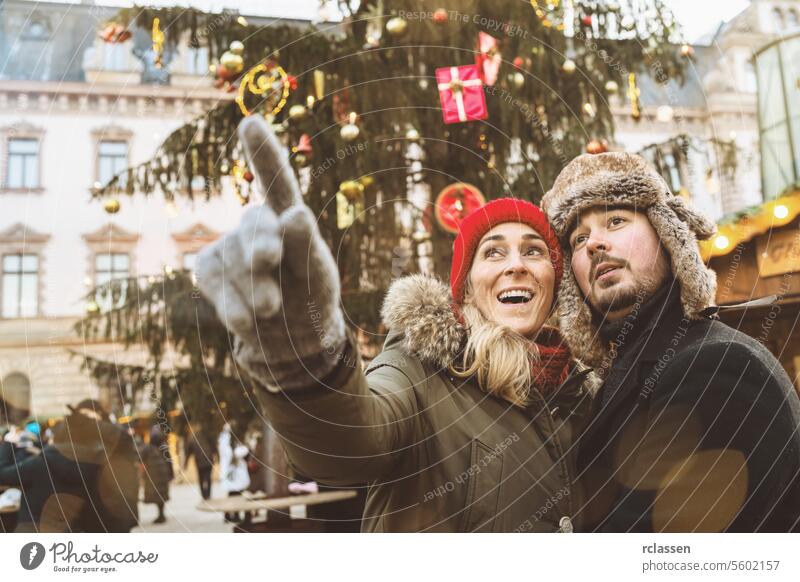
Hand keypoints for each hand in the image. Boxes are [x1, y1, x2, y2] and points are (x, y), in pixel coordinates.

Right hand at [196, 116, 345, 389]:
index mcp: (290, 218)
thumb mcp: (320, 277)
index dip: (263, 153)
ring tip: (272, 310)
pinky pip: (211, 278)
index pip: (278, 182)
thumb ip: (309, 247)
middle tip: (270, 261)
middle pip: (254, 224)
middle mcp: (258, 225)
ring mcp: (229, 244)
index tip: (249, 124)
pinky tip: (246, 321)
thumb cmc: (312, 300)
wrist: (290, 342)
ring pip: (233, 256)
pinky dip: (230, 303)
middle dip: (262, 244)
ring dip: (253, 286)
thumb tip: (296, 212)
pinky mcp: (208, 267)